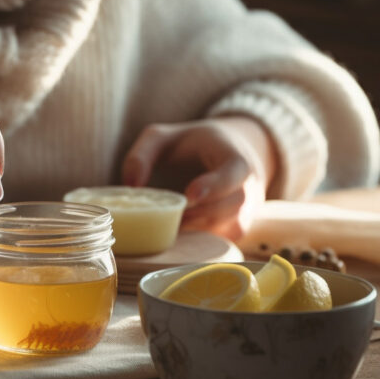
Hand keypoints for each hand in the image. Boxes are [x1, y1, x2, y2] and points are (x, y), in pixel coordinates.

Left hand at [122, 117, 275, 240]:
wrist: (228, 152)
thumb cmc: (192, 145)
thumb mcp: (162, 138)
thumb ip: (142, 155)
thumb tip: (130, 186)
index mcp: (235, 158)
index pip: (233, 173)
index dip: (214, 185)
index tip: (189, 195)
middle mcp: (248, 187)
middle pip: (230, 205)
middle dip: (198, 213)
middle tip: (171, 214)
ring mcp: (246, 211)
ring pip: (226, 226)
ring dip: (197, 228)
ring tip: (172, 223)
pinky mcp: (237, 228)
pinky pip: (222, 240)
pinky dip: (200, 239)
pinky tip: (180, 232)